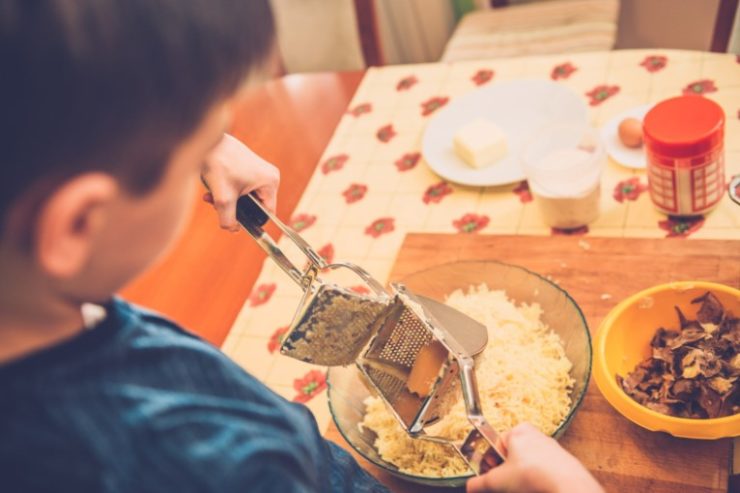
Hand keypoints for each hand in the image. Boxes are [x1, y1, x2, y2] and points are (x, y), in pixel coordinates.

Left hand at [201, 134, 279, 230]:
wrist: (206, 140)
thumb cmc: (218, 163)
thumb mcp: (223, 198)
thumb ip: (228, 220)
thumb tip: (232, 229)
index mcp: (271, 182)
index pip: (267, 213)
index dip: (251, 222)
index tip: (234, 223)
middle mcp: (269, 176)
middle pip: (255, 206)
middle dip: (235, 209)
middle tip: (217, 207)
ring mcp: (259, 171)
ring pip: (245, 198)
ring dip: (228, 201)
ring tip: (211, 197)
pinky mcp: (249, 168)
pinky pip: (241, 188)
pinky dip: (227, 191)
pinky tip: (212, 190)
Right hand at [466, 424, 603, 492]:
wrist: (567, 486)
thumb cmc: (533, 475)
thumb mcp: (498, 480)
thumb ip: (480, 483)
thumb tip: (470, 486)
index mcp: (518, 430)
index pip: (495, 444)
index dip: (490, 461)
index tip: (489, 474)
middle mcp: (535, 435)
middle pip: (511, 454)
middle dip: (505, 470)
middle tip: (504, 484)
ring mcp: (551, 447)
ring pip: (527, 462)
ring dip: (520, 476)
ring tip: (520, 488)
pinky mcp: (562, 461)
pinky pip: (542, 469)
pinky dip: (536, 479)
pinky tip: (535, 488)